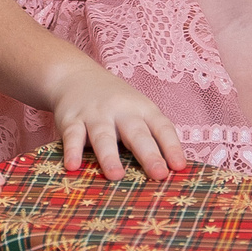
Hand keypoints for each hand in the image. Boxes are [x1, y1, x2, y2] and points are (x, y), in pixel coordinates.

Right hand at [49, 63, 186, 180]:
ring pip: (104, 136)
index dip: (172, 147)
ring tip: (116, 176)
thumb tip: (169, 172)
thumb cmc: (114, 103)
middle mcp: (121, 111)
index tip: (180, 167)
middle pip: (137, 134)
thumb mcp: (136, 111)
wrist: (75, 75)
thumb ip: (150, 136)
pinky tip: (72, 166)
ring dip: (110, 156)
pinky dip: (72, 151)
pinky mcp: (71, 119)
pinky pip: (72, 136)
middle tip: (159, 174)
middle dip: (149, 155)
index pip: (161, 127)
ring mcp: (95, 114)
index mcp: (142, 110)